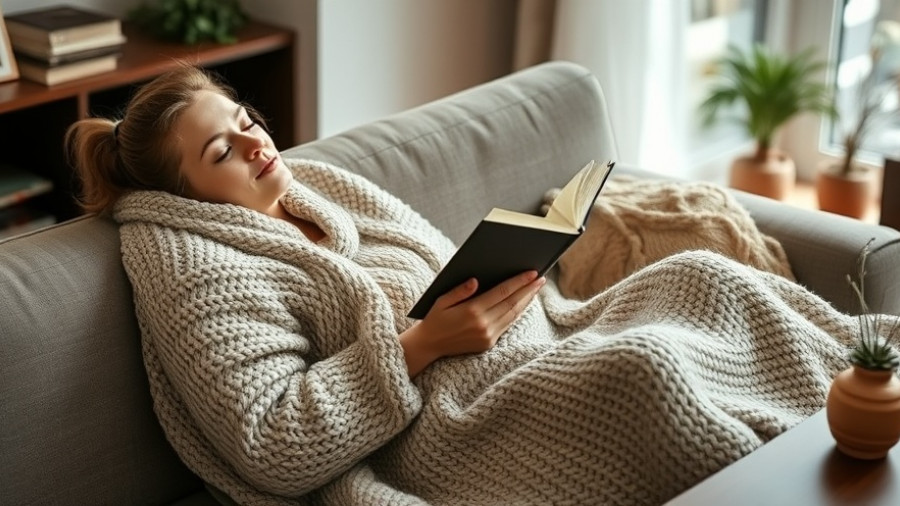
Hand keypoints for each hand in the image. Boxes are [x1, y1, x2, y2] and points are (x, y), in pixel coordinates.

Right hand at [399, 271, 545, 376]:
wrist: (429, 346)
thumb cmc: (435, 318)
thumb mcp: (442, 300)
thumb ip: (460, 290)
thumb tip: (476, 280)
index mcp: (472, 311)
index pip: (502, 292)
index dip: (519, 282)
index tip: (532, 273)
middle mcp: (483, 325)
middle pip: (512, 303)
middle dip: (529, 290)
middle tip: (541, 278)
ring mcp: (487, 336)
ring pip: (513, 315)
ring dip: (526, 301)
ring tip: (535, 289)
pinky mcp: (488, 344)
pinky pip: (507, 325)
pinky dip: (517, 313)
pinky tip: (523, 304)